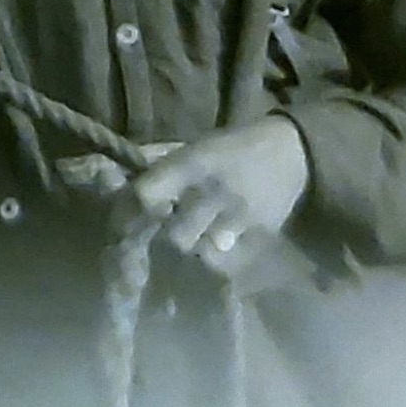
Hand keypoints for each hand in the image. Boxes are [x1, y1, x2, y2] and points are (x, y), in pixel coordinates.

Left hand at [118, 118, 310, 277]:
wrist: (291, 151)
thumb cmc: (232, 147)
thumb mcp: (194, 145)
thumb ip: (158, 162)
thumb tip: (114, 175)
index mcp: (192, 163)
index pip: (147, 195)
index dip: (134, 209)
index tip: (134, 214)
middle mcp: (213, 192)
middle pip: (175, 236)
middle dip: (169, 234)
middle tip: (173, 226)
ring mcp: (239, 216)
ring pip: (201, 252)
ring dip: (195, 247)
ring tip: (198, 235)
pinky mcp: (261, 234)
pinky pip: (230, 261)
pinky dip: (220, 257)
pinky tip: (220, 244)